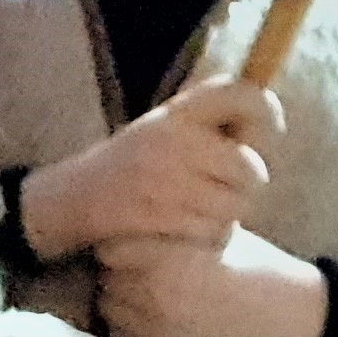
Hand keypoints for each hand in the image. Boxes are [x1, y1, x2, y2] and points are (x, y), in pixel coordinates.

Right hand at [20, 79, 281, 259]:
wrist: (67, 200)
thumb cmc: (126, 168)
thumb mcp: (161, 130)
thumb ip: (208, 124)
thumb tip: (270, 122)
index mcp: (176, 112)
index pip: (243, 96)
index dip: (266, 114)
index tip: (260, 133)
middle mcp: (172, 138)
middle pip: (250, 168)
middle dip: (245, 188)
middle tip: (222, 192)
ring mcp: (163, 177)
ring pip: (235, 205)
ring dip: (228, 219)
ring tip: (203, 216)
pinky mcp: (156, 214)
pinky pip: (213, 232)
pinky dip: (210, 240)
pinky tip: (191, 235)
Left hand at [97, 228, 327, 336]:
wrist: (286, 318)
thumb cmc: (253, 265)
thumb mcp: (214, 230)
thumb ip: (171, 223)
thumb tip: (132, 204)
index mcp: (164, 258)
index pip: (110, 244)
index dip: (122, 237)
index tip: (137, 235)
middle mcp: (151, 294)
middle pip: (106, 272)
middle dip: (121, 265)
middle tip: (148, 261)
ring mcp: (152, 328)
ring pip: (109, 304)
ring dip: (122, 295)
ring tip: (155, 287)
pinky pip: (121, 334)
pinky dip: (131, 324)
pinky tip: (159, 314)